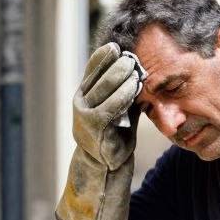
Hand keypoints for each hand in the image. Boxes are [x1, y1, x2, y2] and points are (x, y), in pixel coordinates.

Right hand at [56, 43, 145, 219]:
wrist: (103, 176)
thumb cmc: (113, 144)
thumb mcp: (118, 115)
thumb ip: (123, 95)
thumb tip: (138, 71)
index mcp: (84, 99)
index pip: (92, 71)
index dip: (104, 57)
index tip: (118, 44)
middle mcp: (80, 106)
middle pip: (97, 78)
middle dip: (113, 64)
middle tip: (129, 51)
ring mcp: (85, 120)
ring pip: (102, 91)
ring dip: (118, 77)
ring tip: (132, 65)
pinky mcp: (95, 133)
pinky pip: (109, 110)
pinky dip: (122, 97)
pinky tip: (134, 87)